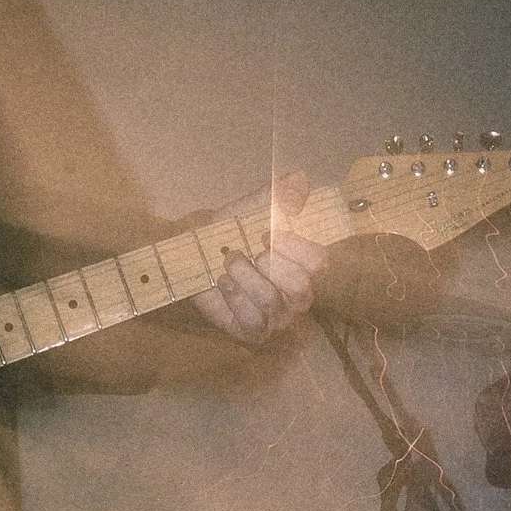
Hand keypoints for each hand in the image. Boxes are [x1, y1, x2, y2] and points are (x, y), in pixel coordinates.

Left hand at [193, 172, 320, 345]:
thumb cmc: (227, 233)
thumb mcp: (249, 209)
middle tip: (250, 252)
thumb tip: (299, 178)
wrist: (190, 254)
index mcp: (304, 265)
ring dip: (245, 278)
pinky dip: (234, 299)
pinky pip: (253, 322)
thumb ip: (276, 196)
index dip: (296, 248)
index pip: (320, 263)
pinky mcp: (253, 332)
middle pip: (301, 289)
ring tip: (228, 263)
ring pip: (272, 303)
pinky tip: (222, 284)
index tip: (270, 234)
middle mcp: (297, 295)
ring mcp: (276, 317)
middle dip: (270, 267)